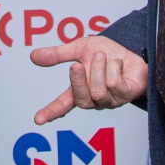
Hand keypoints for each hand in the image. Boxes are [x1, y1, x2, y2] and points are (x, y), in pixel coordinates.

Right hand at [29, 35, 147, 123]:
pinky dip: (114, 66)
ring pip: (98, 91)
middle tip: (78, 65)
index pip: (63, 104)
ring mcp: (111, 100)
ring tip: (104, 57)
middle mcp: (95, 98)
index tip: (37, 119)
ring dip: (100, 67)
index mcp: (80, 89)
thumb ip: (58, 55)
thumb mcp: (79, 49)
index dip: (50, 111)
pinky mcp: (126, 95)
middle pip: (81, 99)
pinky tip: (119, 63)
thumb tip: (33, 56)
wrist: (132, 45)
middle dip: (78, 81)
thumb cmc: (107, 51)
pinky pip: (114, 84)